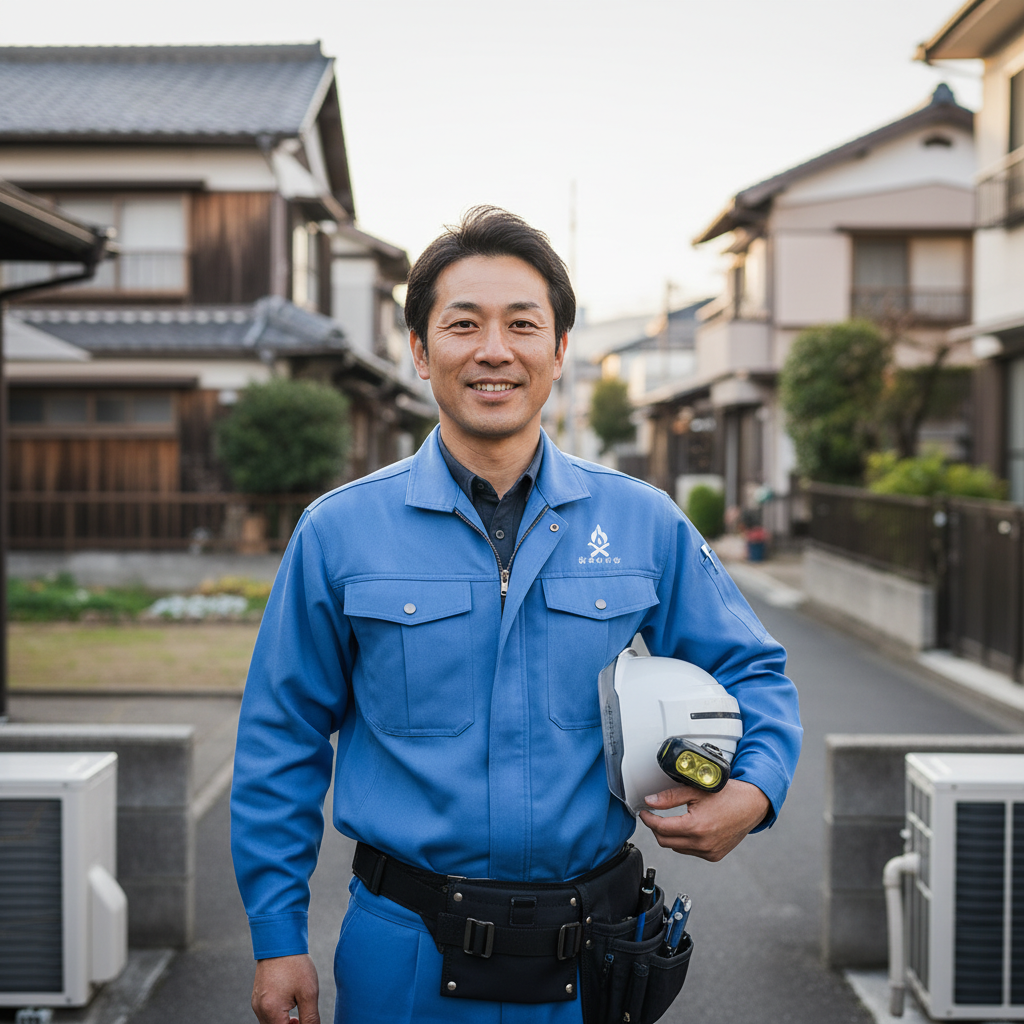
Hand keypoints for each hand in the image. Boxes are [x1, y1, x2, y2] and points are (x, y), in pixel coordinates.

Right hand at [251, 954, 319, 1023]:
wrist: (280, 940)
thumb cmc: (295, 964)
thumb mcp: (308, 992)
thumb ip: (310, 1018)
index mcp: (271, 1011)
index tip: (307, 1021)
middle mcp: (260, 1009)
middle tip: (303, 1019)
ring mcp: (256, 1002)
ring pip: (270, 1023)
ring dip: (283, 1022)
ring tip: (298, 1011)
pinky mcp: (257, 996)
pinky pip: (267, 1013)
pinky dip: (278, 1015)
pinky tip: (290, 1003)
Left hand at [638, 779, 769, 861]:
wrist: (752, 804)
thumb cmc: (727, 794)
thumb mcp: (695, 790)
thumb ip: (670, 797)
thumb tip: (650, 801)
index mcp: (696, 827)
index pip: (660, 828)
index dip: (648, 819)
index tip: (644, 812)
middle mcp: (702, 843)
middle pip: (665, 841)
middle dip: (656, 828)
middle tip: (654, 815)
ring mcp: (709, 852)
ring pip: (677, 848)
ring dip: (670, 835)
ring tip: (673, 820)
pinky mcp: (714, 856)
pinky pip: (690, 851)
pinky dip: (685, 842)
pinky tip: (689, 828)